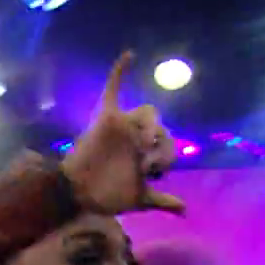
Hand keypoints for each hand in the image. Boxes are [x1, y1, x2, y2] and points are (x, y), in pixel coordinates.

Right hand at [62, 52, 184, 215]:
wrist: (79, 193)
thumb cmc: (107, 195)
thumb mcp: (140, 199)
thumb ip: (162, 200)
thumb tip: (185, 210)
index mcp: (146, 151)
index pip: (167, 143)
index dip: (167, 156)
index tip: (155, 173)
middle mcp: (136, 134)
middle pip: (161, 126)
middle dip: (162, 143)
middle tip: (149, 161)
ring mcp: (122, 125)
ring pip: (147, 112)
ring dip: (151, 128)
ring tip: (144, 146)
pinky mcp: (106, 117)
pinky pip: (114, 89)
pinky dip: (120, 71)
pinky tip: (131, 54)